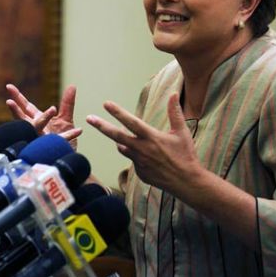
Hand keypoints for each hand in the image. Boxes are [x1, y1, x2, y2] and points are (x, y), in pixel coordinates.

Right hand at [6, 83, 82, 148]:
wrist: (67, 159)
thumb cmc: (61, 140)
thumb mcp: (65, 119)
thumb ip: (67, 103)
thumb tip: (72, 86)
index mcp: (37, 120)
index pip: (26, 107)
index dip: (17, 97)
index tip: (8, 87)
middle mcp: (36, 130)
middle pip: (23, 118)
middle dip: (16, 110)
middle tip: (9, 101)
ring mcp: (42, 139)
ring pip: (38, 128)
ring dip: (44, 119)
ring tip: (52, 109)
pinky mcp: (53, 148)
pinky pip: (61, 140)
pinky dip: (70, 135)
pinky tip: (79, 130)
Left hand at [85, 93, 201, 194]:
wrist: (186, 182)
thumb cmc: (185, 155)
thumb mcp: (182, 132)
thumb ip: (174, 113)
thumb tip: (172, 94)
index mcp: (151, 137)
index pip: (131, 122)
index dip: (117, 112)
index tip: (106, 104)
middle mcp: (142, 149)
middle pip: (117, 135)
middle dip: (101, 126)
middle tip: (89, 118)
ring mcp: (138, 162)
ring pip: (122, 148)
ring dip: (120, 141)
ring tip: (123, 135)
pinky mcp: (139, 173)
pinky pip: (133, 160)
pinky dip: (136, 155)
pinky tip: (148, 157)